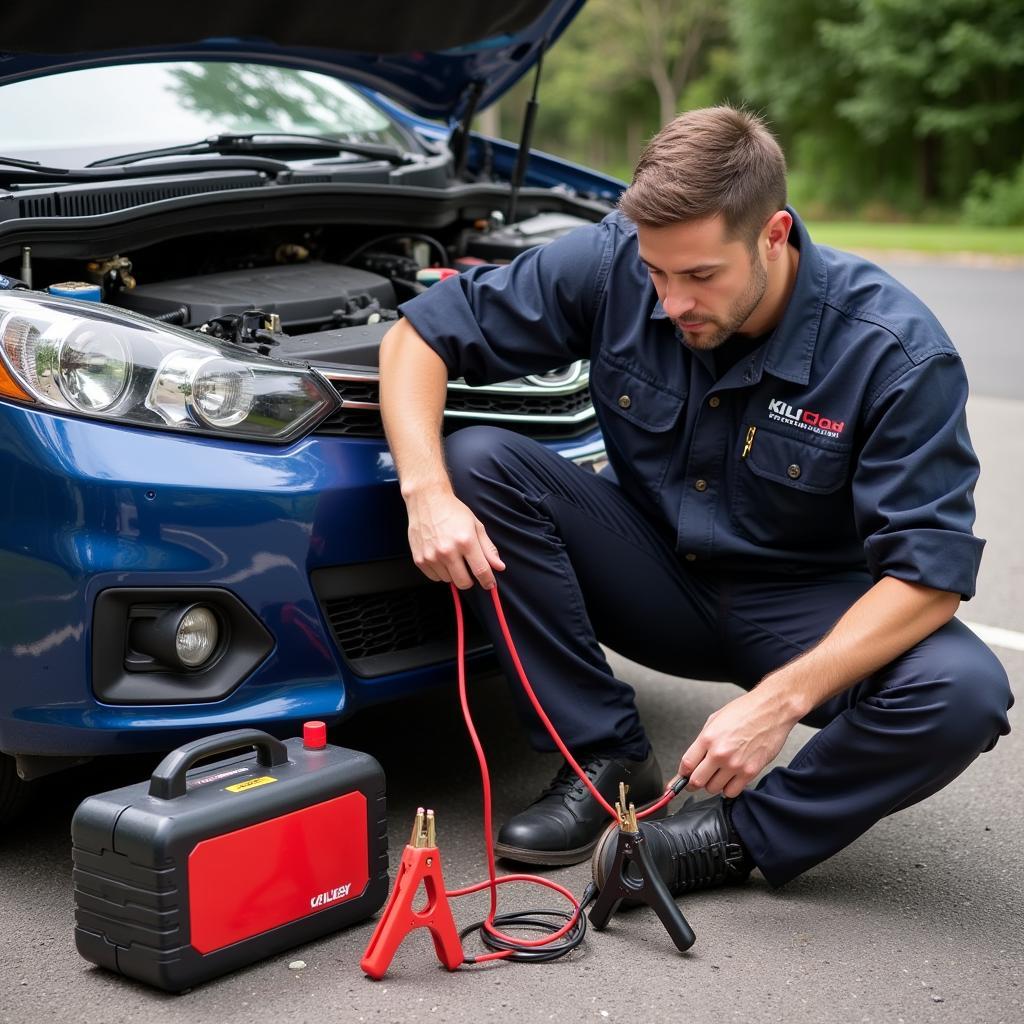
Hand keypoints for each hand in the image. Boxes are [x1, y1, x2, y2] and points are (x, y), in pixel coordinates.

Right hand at [406, 486, 504, 588]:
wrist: (427, 500)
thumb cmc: (453, 511)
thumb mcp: (476, 526)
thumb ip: (488, 549)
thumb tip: (499, 567)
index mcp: (466, 541)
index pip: (481, 571)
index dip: (488, 581)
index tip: (489, 584)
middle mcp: (448, 551)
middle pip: (463, 582)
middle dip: (470, 580)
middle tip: (469, 570)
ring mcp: (432, 556)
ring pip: (448, 580)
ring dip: (453, 574)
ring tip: (452, 557)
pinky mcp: (419, 559)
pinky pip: (434, 577)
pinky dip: (440, 572)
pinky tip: (441, 558)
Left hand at [679, 684, 799, 798]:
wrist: (772, 710)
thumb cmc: (745, 711)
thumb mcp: (715, 720)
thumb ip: (702, 741)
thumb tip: (692, 760)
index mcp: (708, 738)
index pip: (686, 765)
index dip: (681, 775)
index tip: (681, 779)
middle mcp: (719, 753)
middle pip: (697, 781)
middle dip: (694, 783)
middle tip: (697, 781)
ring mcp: (735, 764)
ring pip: (714, 789)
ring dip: (713, 785)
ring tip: (717, 776)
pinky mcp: (750, 772)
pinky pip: (732, 792)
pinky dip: (728, 789)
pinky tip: (730, 780)